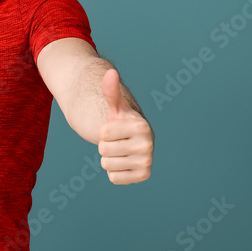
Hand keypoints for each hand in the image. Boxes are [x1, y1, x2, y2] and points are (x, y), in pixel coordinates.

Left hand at [98, 69, 153, 184]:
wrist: (130, 139)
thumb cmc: (119, 120)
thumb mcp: (114, 106)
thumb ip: (111, 91)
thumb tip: (110, 72)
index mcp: (141, 126)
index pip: (103, 133)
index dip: (103, 131)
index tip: (114, 128)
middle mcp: (148, 144)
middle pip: (103, 149)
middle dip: (104, 145)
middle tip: (116, 140)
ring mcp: (147, 161)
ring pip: (107, 165)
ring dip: (108, 158)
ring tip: (119, 150)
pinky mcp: (143, 175)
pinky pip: (114, 178)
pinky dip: (113, 172)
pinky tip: (122, 162)